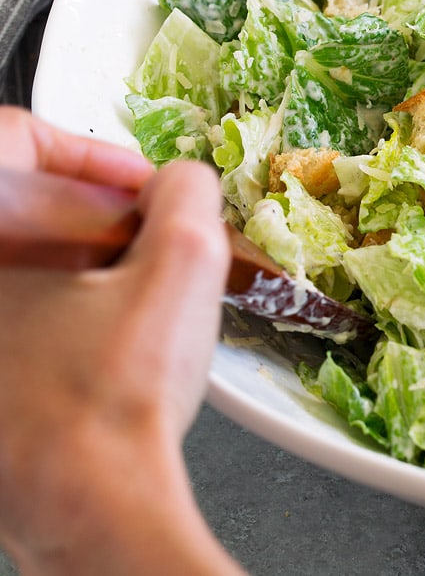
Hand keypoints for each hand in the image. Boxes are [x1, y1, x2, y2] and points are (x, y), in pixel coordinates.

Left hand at [0, 107, 240, 574]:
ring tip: (134, 294)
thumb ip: (188, 191)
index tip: (141, 188)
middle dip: (90, 214)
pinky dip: (56, 311)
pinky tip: (104, 340)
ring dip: (77, 262)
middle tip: (145, 241)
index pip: (15, 138)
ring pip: (15, 262)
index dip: (93, 155)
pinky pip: (13, 316)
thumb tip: (182, 183)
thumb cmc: (111, 400)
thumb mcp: (182, 262)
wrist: (90, 506)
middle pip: (16, 204)